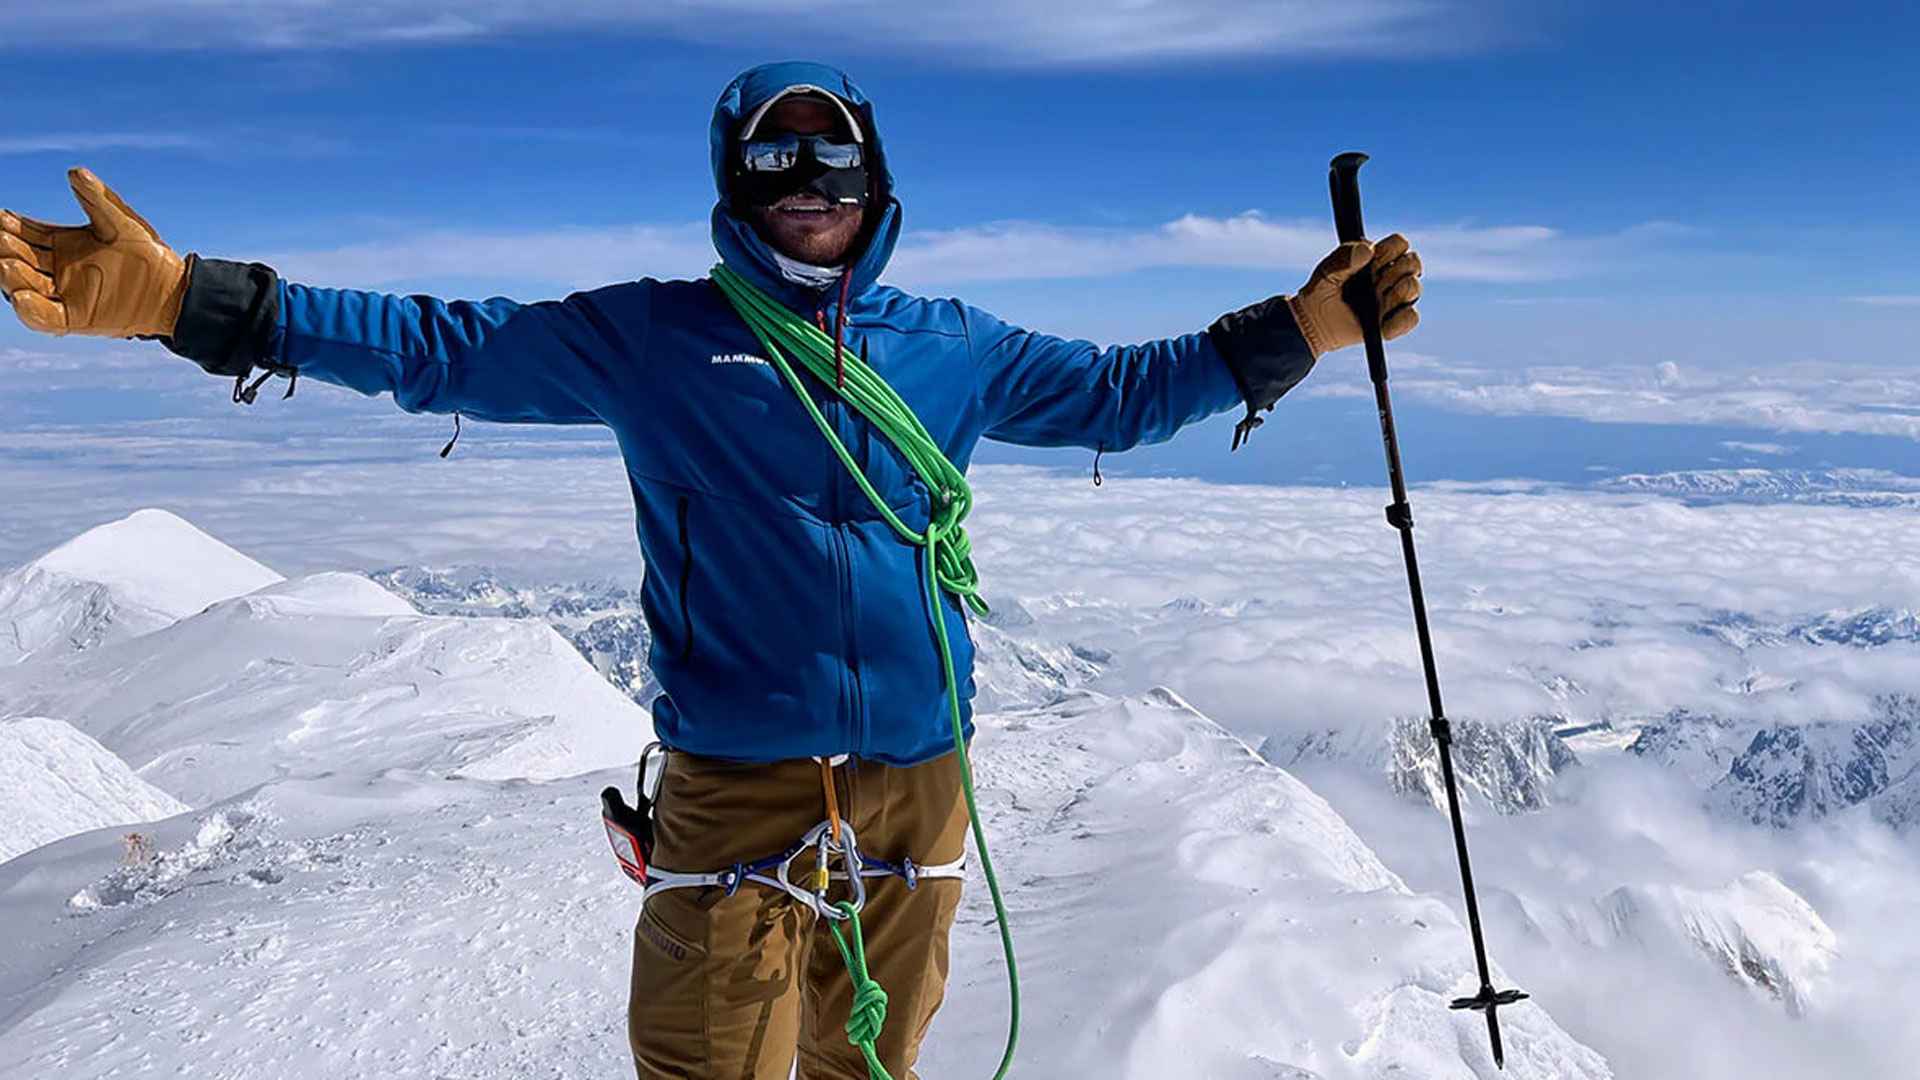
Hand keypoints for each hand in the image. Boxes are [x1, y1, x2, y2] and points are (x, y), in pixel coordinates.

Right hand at [1, 167, 187, 337]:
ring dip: (11, 276)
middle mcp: (58, 269)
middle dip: (5, 248)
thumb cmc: (149, 254)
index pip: (26, 232)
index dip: (9, 225)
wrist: (173, 288)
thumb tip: (74, 172)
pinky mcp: (76, 318)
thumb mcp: (120, 222)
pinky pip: (46, 318)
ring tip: (5, 264)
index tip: (0, 217)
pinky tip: (20, 297)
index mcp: (63, 244)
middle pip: (20, 257)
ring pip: (25, 285)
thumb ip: (96, 199)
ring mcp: (65, 294)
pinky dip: (31, 311)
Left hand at [1285, 233, 1421, 357]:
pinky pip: (1411, 319)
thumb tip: (1368, 250)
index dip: (1390, 248)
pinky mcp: (1391, 323)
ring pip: (1414, 288)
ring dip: (1397, 292)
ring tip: (1376, 299)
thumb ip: (1343, 256)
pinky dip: (1400, 320)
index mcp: (1377, 259)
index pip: (1400, 244)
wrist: (1313, 324)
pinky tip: (1382, 323)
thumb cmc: (1320, 292)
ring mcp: (1393, 300)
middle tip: (1374, 281)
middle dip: (1397, 269)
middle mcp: (1390, 277)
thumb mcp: (1326, 271)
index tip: (1372, 259)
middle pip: (1413, 263)